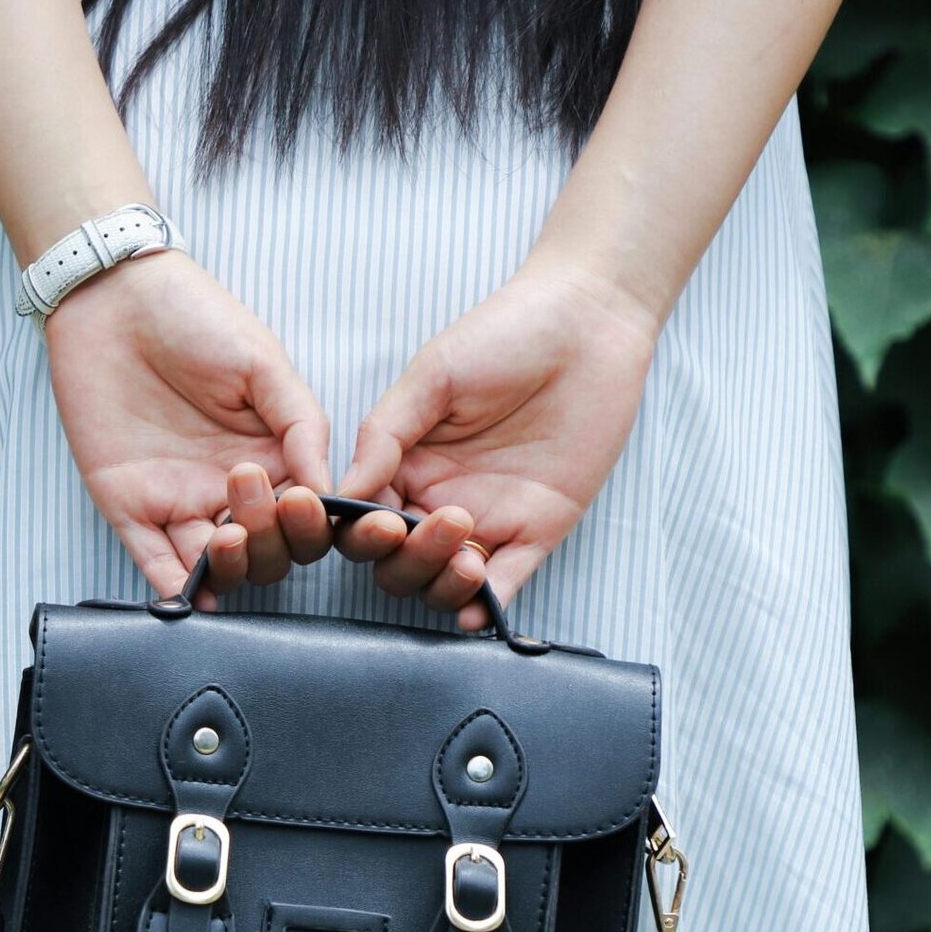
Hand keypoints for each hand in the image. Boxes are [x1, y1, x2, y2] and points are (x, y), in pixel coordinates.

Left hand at [43, 249, 336, 604]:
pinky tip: (192, 595)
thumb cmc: (194, 317)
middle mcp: (231, 490)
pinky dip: (174, 587)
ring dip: (231, 568)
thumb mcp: (264, 363)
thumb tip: (329, 490)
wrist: (112, 296)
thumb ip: (302, 425)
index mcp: (273, 457)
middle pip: (268, 551)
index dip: (311, 523)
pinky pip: (155, 560)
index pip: (305, 517)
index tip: (304, 501)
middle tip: (251, 494)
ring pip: (219, 566)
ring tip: (226, 539)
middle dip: (271, 540)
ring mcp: (181, 502)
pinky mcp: (130, 505)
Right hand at [334, 259, 661, 631]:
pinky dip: (487, 605)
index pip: (363, 521)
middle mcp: (438, 499)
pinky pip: (506, 583)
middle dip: (405, 561)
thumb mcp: (432, 376)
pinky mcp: (538, 530)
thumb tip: (341, 492)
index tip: (380, 522)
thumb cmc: (505, 335)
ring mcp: (489, 519)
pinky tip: (478, 606)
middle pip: (398, 563)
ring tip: (464, 558)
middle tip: (439, 523)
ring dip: (441, 584)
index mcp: (405, 464)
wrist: (588, 325)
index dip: (361, 533)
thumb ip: (384, 434)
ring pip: (444, 582)